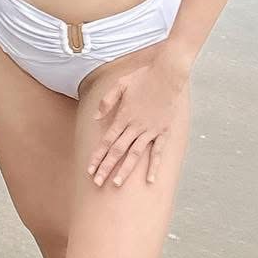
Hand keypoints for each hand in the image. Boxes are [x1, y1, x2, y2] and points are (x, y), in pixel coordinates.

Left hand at [88, 51, 189, 188]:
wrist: (167, 74)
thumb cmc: (143, 77)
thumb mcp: (120, 84)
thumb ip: (106, 101)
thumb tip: (96, 118)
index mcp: (123, 117)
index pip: (106, 141)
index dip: (97, 157)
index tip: (90, 170)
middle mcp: (134, 126)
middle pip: (117, 151)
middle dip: (106, 168)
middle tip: (97, 182)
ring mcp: (150, 130)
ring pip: (134, 154)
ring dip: (124, 170)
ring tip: (116, 184)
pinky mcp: (163, 131)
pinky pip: (158, 152)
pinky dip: (154, 166)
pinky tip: (150, 180)